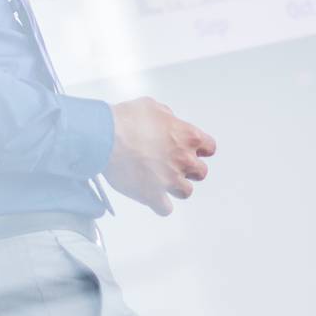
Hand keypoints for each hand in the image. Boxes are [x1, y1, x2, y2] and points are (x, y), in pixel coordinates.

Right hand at [103, 97, 216, 215]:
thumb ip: (167, 116)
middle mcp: (183, 159)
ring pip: (186, 192)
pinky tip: (152, 197)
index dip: (201, 150)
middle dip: (189, 170)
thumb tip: (169, 121)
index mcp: (187, 136)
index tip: (194, 151)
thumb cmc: (126, 120)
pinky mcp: (154, 195)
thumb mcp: (152, 106)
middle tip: (175, 166)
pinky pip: (165, 209)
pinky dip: (160, 205)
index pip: (209, 147)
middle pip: (201, 172)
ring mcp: (170, 179)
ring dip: (176, 188)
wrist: (105, 137)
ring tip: (162, 181)